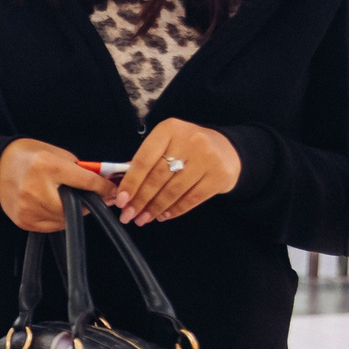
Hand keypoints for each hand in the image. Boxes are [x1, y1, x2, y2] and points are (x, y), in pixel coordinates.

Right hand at [0, 138, 113, 232]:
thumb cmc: (28, 157)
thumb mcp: (56, 154)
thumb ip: (78, 169)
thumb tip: (101, 185)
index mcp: (48, 166)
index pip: (86, 182)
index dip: (103, 188)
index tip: (112, 192)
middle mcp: (36, 188)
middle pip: (77, 207)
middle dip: (87, 204)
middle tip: (88, 199)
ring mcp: (29, 207)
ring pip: (65, 220)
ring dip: (71, 212)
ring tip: (64, 200)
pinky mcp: (24, 221)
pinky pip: (51, 227)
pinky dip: (57, 219)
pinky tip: (51, 206)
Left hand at [114, 120, 241, 226]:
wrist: (227, 150)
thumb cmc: (187, 148)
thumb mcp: (167, 144)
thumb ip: (146, 161)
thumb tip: (122, 189)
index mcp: (169, 129)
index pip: (144, 159)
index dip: (131, 182)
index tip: (121, 200)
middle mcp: (190, 141)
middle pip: (158, 176)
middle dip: (140, 199)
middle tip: (129, 215)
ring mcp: (207, 158)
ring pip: (174, 190)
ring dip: (155, 208)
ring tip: (143, 219)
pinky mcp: (219, 176)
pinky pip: (192, 199)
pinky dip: (174, 210)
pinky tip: (163, 216)